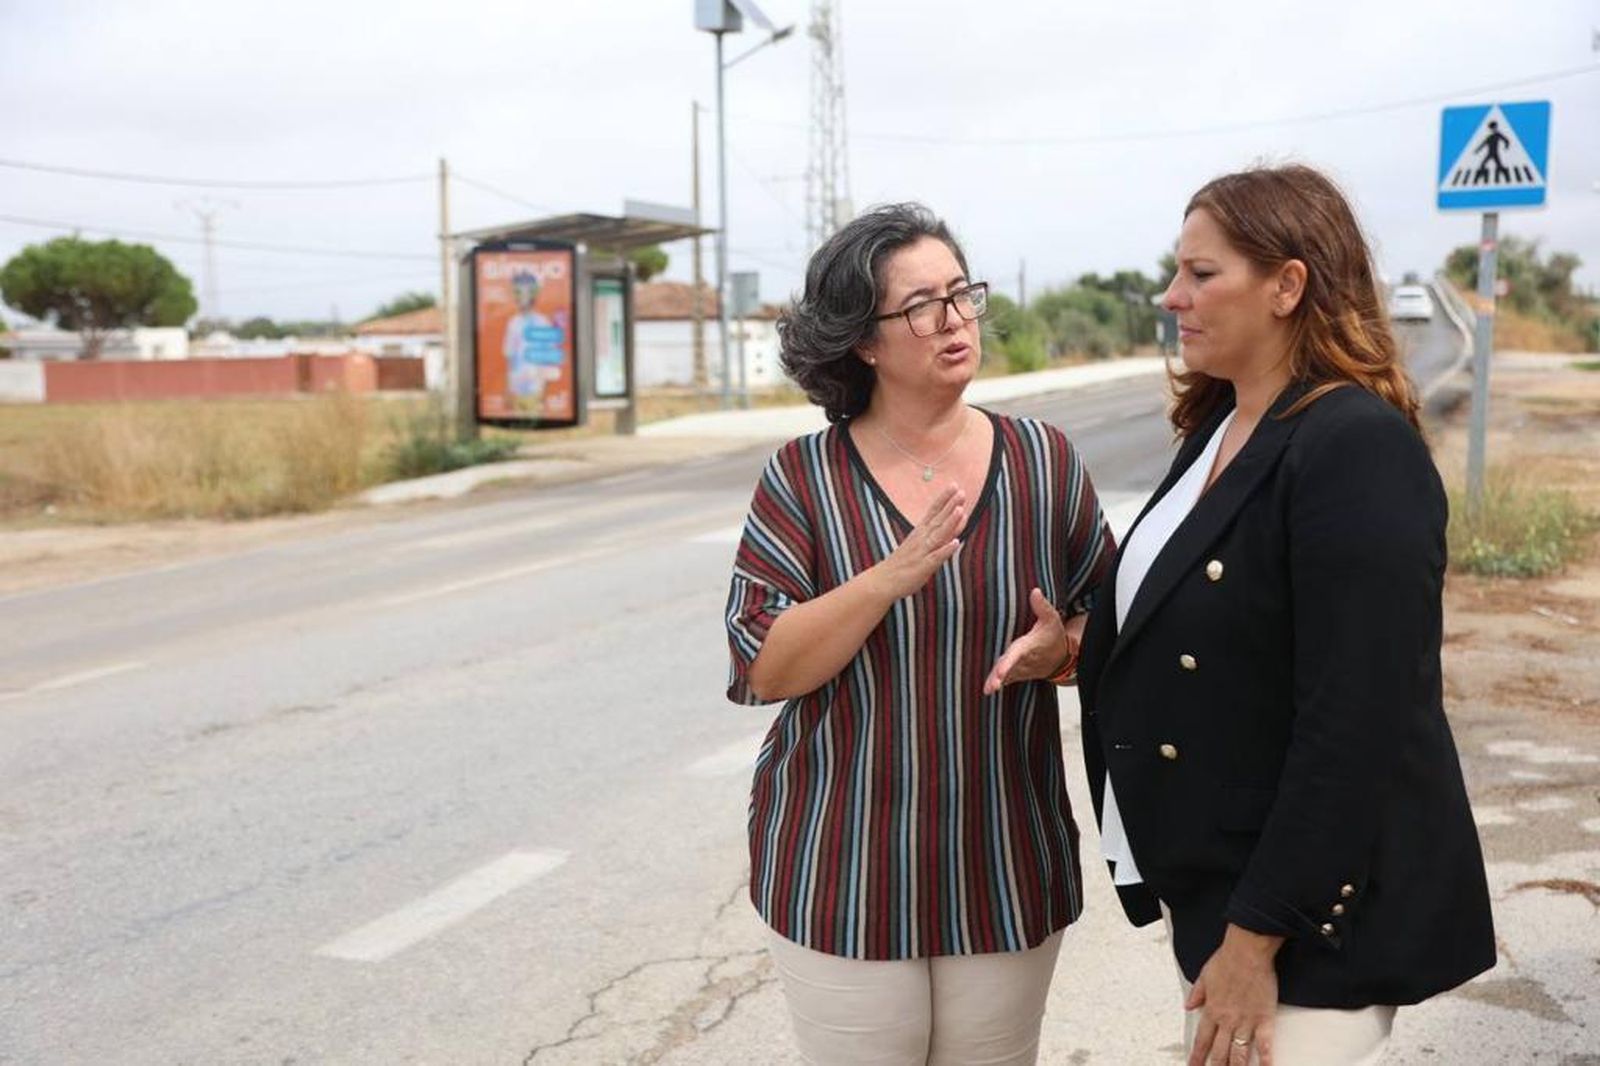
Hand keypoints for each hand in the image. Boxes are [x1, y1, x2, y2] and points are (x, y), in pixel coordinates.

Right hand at [870, 486, 964, 602]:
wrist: (882, 581)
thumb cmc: (902, 563)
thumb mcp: (919, 544)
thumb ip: (938, 533)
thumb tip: (956, 521)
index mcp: (920, 532)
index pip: (933, 511)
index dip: (944, 499)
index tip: (954, 485)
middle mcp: (921, 539)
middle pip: (937, 519)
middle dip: (950, 506)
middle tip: (961, 492)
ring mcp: (922, 552)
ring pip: (938, 535)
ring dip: (949, 523)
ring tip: (960, 510)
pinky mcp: (923, 567)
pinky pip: (936, 557)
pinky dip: (945, 550)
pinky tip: (956, 543)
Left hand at [983, 588, 1070, 694]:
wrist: (1060, 657)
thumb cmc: (1053, 636)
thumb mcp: (1052, 619)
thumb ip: (1042, 606)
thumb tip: (1035, 590)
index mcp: (1029, 646)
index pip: (1017, 654)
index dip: (1009, 663)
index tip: (1001, 672)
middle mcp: (1024, 660)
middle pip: (1010, 668)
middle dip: (1001, 677)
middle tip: (991, 687)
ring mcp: (1021, 669)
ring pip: (1007, 676)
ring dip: (997, 682)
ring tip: (988, 690)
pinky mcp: (1017, 673)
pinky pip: (1007, 679)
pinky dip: (998, 683)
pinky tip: (987, 689)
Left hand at [1186, 925, 1283, 1065]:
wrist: (1248, 951)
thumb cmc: (1228, 959)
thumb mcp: (1204, 975)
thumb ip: (1197, 993)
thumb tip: (1188, 1005)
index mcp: (1212, 1010)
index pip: (1202, 1040)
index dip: (1196, 1056)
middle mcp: (1227, 1020)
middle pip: (1219, 1052)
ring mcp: (1246, 1022)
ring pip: (1239, 1053)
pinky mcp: (1264, 1019)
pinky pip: (1265, 1045)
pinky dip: (1266, 1060)